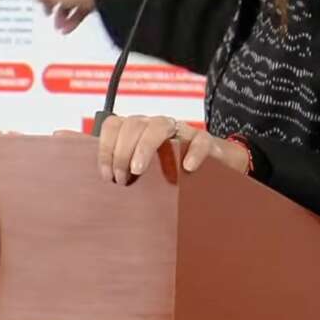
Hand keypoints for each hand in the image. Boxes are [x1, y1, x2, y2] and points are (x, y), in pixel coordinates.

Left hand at [96, 115, 249, 183]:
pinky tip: (187, 168)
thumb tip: (103, 194)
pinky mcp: (205, 141)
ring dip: (145, 146)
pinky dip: (192, 152)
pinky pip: (199, 140)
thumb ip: (127, 177)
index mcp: (138, 132)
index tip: (106, 175)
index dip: (105, 148)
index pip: (114, 125)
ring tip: (138, 171)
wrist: (216, 172)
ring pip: (160, 125)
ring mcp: (181, 132)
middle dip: (122, 151)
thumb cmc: (173, 176)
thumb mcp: (146, 177)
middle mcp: (156, 127)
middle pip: (133, 124)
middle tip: (122, 180)